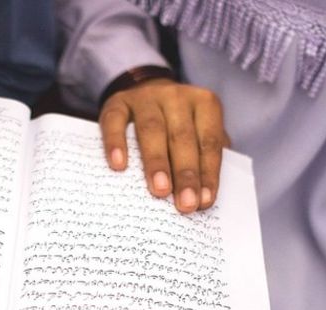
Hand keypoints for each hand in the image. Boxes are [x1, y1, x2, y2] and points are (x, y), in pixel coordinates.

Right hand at [99, 79, 228, 212]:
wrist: (146, 90)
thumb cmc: (178, 124)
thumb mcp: (199, 131)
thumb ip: (205, 156)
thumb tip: (203, 195)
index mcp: (204, 104)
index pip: (209, 141)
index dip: (208, 172)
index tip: (204, 201)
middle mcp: (176, 97)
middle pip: (182, 137)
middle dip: (185, 173)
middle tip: (185, 204)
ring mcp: (145, 97)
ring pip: (152, 130)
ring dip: (156, 162)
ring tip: (159, 191)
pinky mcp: (117, 102)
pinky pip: (115, 121)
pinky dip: (116, 143)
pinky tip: (119, 166)